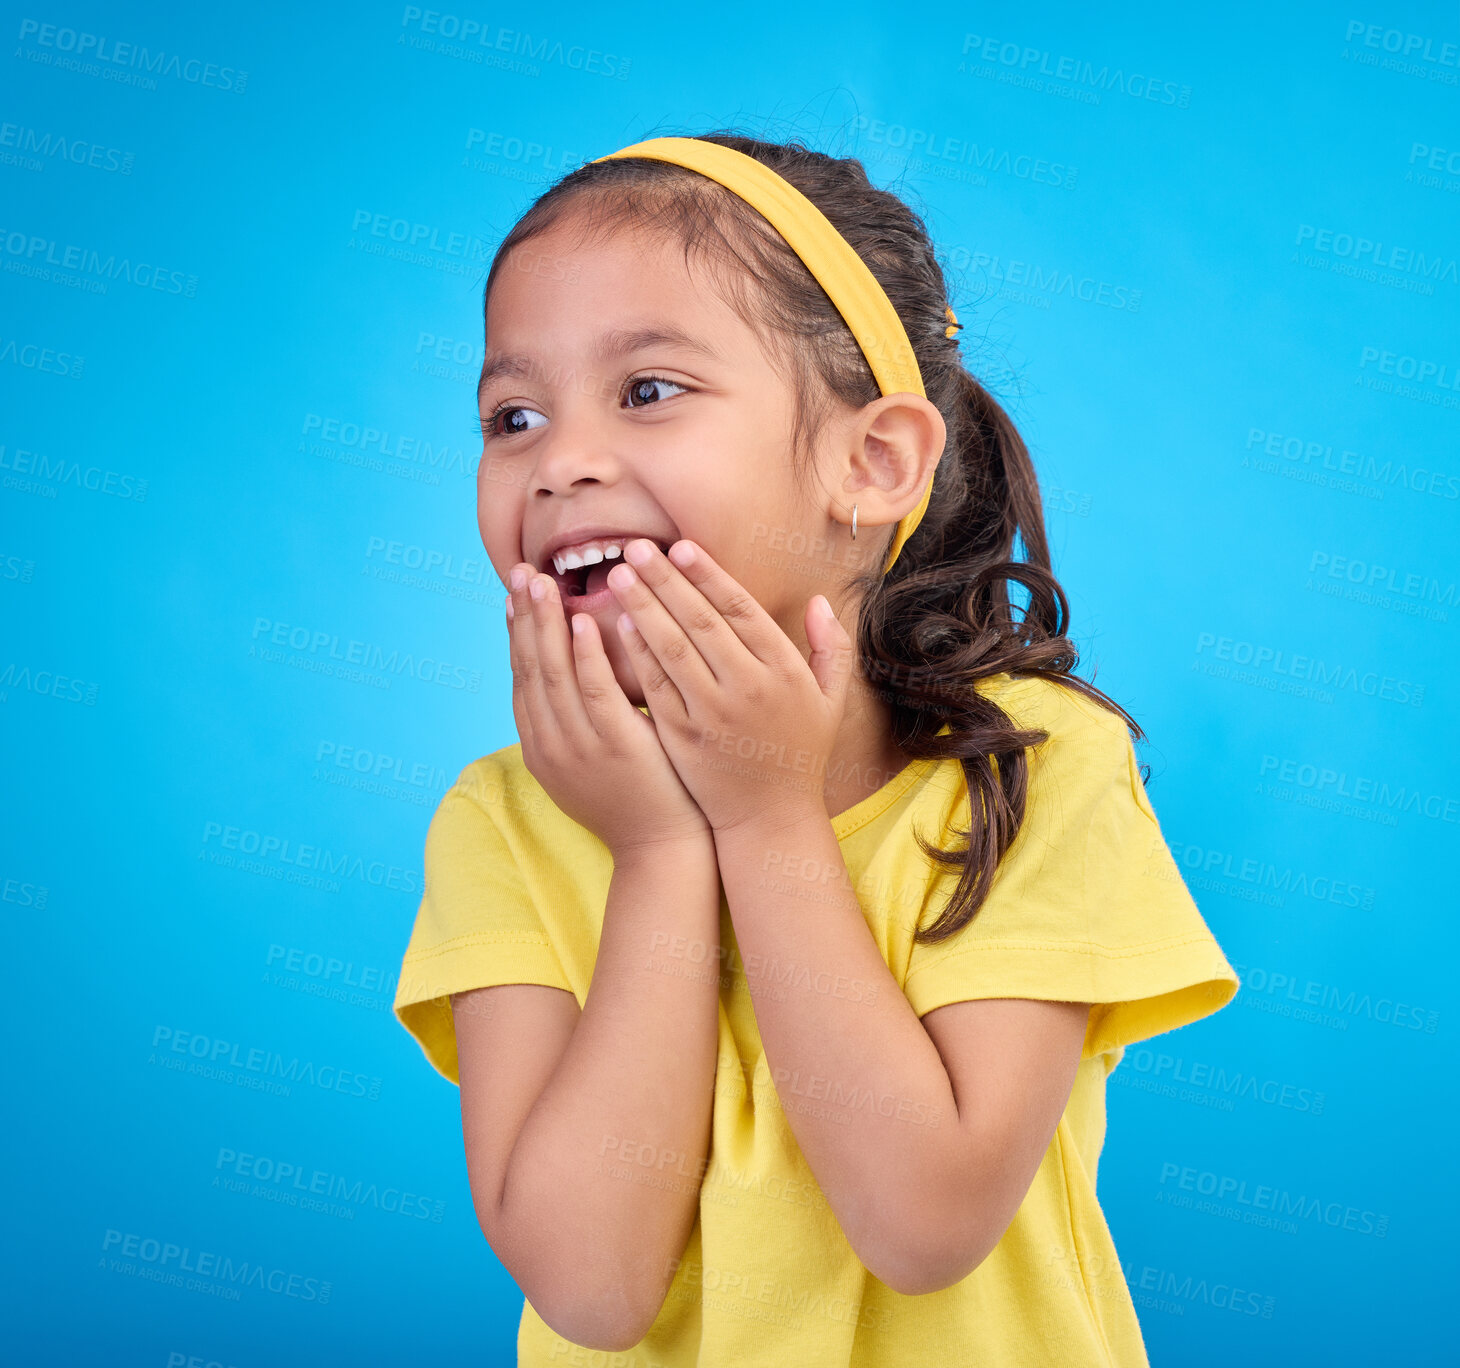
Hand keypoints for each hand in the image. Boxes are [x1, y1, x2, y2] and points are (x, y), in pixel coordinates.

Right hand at [505, 563, 712, 859]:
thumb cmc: (640, 798)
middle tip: (521, 573)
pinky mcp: (615, 746)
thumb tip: (574, 675)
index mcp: (541, 746)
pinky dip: (584, 654)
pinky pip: (594, 691)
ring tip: (543, 584)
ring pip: (553, 673)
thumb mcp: (593, 759)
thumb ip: (579, 720)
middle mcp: (550, 745)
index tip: (514, 595)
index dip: (515, 633)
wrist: (662, 849)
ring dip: (545, 624)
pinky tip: (580, 622)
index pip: (520, 678)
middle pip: (528, 668)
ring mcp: (579, 747)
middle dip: (523, 617)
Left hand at [604, 539, 854, 834]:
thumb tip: (819, 601)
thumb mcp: (830, 701)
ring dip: (643, 608)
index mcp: (784, 672)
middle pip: (700, 621)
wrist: (770, 821)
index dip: (709, 575)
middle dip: (665, 580)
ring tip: (620, 576)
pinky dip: (637, 655)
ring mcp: (713, 715)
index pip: (741, 610)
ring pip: (672, 650)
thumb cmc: (799, 755)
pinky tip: (619, 627)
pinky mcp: (683, 738)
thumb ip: (831, 648)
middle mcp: (748, 689)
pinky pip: (655, 688)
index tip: (681, 546)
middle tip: (636, 547)